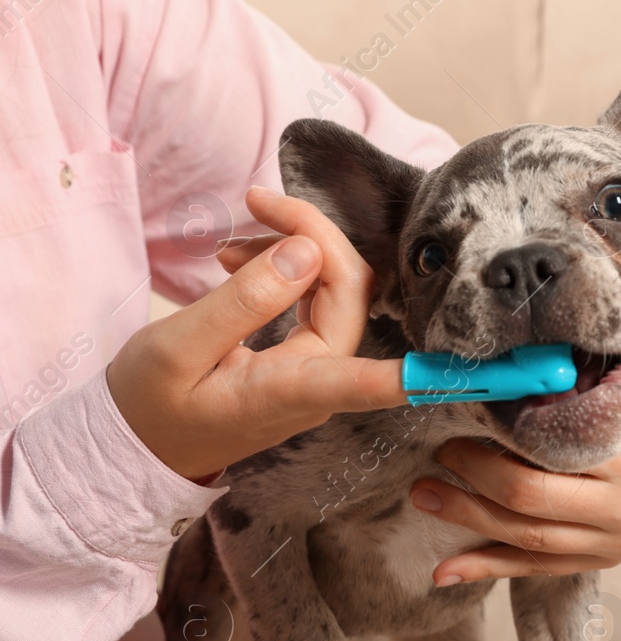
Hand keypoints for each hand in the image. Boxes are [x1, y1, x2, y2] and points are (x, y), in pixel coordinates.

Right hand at [107, 187, 407, 480]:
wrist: (138, 438)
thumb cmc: (150, 404)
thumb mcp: (178, 349)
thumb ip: (243, 301)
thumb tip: (307, 253)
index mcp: (290, 392)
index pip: (366, 382)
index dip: (417, 374)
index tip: (462, 372)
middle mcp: (320, 384)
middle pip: (350, 291)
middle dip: (314, 234)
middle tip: (256, 201)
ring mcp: (320, 370)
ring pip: (337, 288)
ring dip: (297, 246)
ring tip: (230, 240)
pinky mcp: (311, 358)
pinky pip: (319, 299)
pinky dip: (287, 266)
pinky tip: (240, 258)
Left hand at [409, 380, 620, 582]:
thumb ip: (581, 385)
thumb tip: (507, 373)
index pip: (551, 451)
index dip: (499, 438)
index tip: (464, 417)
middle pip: (531, 498)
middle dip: (474, 476)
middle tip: (440, 452)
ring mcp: (613, 542)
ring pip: (527, 539)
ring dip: (468, 519)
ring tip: (425, 496)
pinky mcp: (601, 560)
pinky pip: (536, 569)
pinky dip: (487, 568)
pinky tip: (445, 570)